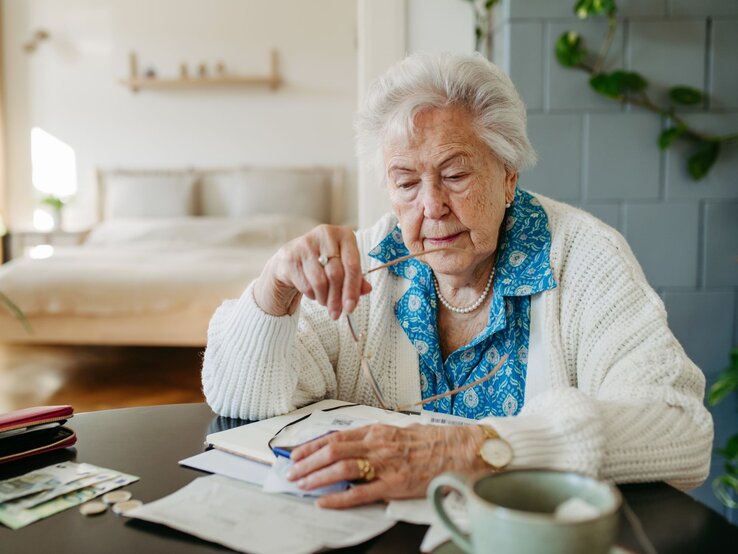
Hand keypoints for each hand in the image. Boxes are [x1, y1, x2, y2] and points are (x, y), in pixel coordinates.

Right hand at [253, 224, 371, 318]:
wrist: (291, 258)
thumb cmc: (323, 262)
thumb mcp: (343, 267)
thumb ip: (356, 278)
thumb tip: (367, 290)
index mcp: (344, 235)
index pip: (352, 264)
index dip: (352, 289)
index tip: (351, 307)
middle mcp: (325, 234)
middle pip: (336, 274)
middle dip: (337, 298)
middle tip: (337, 313)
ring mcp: (306, 244)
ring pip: (320, 282)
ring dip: (324, 298)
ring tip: (325, 301)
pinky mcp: (291, 256)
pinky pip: (306, 285)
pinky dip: (312, 295)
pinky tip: (313, 292)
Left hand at [286, 423, 488, 508]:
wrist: (462, 450)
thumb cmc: (434, 442)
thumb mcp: (401, 431)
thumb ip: (378, 438)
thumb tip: (355, 445)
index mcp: (379, 430)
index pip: (336, 436)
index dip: (312, 446)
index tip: (297, 454)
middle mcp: (378, 444)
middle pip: (333, 450)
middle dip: (308, 462)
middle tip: (292, 472)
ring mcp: (386, 465)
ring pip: (342, 468)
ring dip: (317, 477)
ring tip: (302, 485)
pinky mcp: (395, 485)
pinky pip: (361, 493)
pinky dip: (339, 498)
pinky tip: (325, 502)